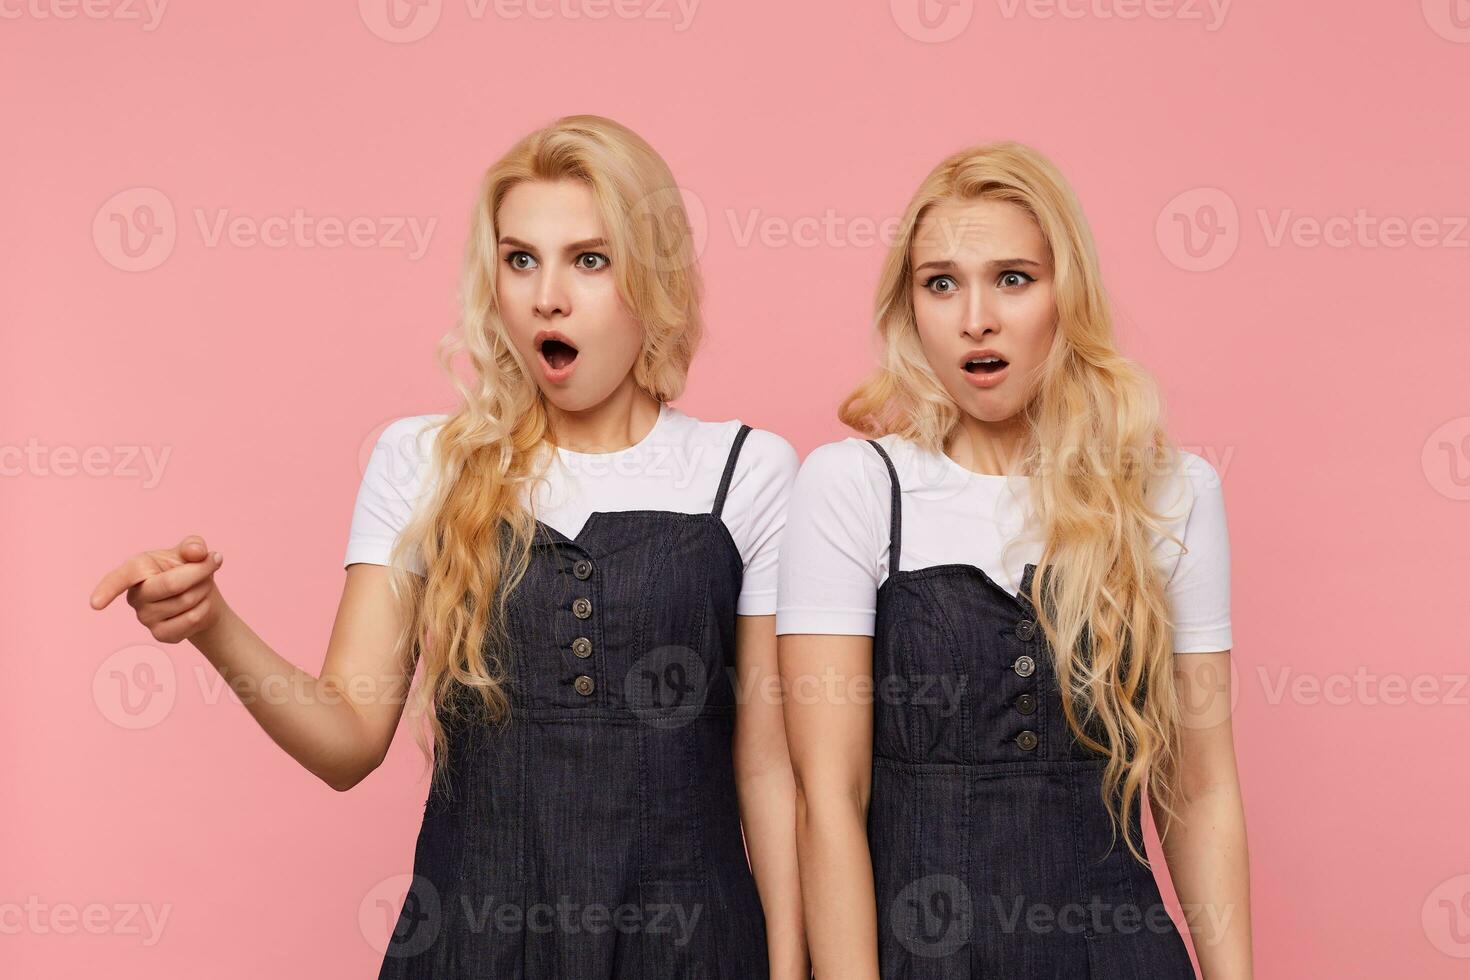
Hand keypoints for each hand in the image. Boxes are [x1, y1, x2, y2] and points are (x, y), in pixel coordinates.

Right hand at [89, 535, 226, 642]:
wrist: (203, 596)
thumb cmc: (188, 569)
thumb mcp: (191, 551)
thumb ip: (194, 546)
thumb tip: (196, 552)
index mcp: (136, 569)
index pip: (119, 579)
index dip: (106, 590)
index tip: (95, 604)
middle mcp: (135, 596)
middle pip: (172, 584)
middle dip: (200, 572)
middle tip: (211, 564)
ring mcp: (145, 618)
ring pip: (187, 601)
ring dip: (205, 589)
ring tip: (201, 586)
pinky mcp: (161, 635)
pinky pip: (191, 620)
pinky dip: (205, 609)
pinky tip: (199, 605)